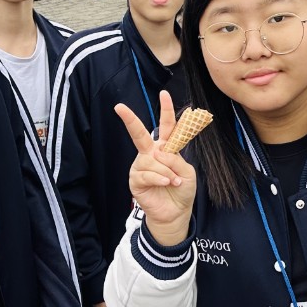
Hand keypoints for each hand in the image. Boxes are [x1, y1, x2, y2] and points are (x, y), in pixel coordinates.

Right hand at [115, 89, 196, 245]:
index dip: (166, 110)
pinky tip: (166, 183)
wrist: (175, 213)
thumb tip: (159, 154)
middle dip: (130, 120)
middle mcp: (151, 154)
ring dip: (166, 172)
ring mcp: (141, 166)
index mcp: (165, 149)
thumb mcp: (187, 173)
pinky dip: (160, 179)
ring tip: (173, 181)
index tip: (164, 94)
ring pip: (152, 161)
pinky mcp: (136, 180)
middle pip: (140, 134)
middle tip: (119, 107)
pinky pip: (147, 174)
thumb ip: (176, 160)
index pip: (166, 127)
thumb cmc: (182, 191)